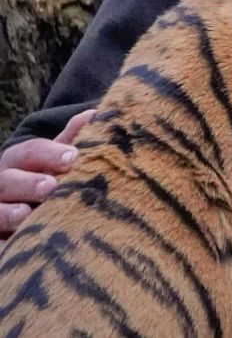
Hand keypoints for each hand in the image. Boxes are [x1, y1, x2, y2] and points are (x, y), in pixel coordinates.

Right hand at [0, 110, 94, 240]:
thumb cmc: (48, 177)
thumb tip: (94, 114)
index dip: (50, 153)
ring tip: (25, 214)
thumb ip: (71, 140)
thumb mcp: (58, 159)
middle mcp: (2, 184)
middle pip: (7, 181)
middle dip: (27, 183)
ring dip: (6, 213)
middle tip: (49, 187)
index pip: (30, 152)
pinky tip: (9, 245)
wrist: (24, 207)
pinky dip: (1, 243)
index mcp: (19, 161)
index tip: (73, 158)